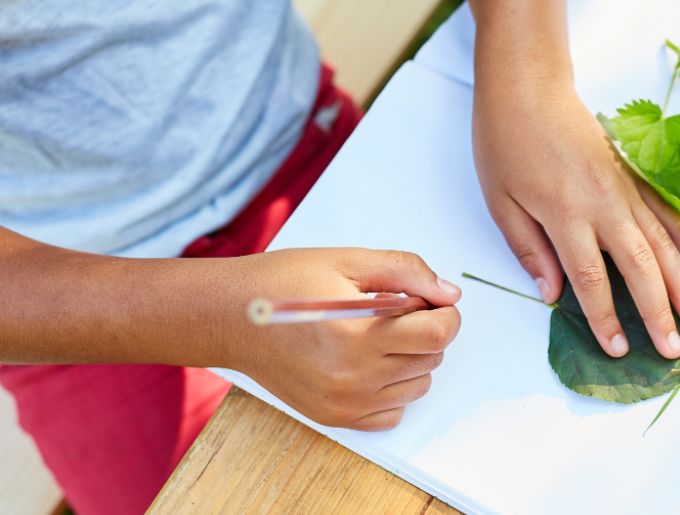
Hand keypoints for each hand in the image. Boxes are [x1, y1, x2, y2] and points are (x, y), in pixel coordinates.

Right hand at [222, 248, 462, 430]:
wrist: (230, 317)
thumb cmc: (284, 283)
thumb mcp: (348, 261)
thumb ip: (407, 272)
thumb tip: (449, 294)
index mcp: (358, 334)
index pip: (438, 334)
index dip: (445, 313)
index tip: (432, 302)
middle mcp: (354, 376)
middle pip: (431, 358)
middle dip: (425, 330)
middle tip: (393, 311)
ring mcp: (345, 402)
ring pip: (417, 386)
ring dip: (410, 359)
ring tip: (375, 335)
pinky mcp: (335, 417)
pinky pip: (392, 413)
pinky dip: (391, 389)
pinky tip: (367, 363)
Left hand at [472, 75, 679, 359]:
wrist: (528, 84)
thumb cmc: (505, 140)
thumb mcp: (501, 200)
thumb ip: (529, 249)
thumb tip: (553, 294)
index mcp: (565, 213)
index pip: (591, 278)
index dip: (606, 317)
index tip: (618, 349)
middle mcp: (602, 202)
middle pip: (639, 267)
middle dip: (660, 313)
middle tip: (676, 350)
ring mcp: (623, 186)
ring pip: (661, 242)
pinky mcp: (631, 171)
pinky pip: (663, 208)